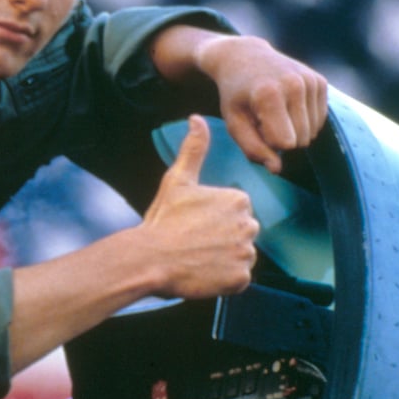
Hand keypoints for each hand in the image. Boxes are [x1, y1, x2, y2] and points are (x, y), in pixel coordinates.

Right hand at [136, 114, 257, 299]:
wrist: (150, 260)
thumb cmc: (163, 220)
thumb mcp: (177, 180)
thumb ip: (193, 149)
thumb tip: (197, 119)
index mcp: (238, 199)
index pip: (235, 211)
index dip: (213, 219)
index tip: (194, 224)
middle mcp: (249, 225)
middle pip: (241, 233)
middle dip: (222, 238)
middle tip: (194, 242)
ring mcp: (246, 253)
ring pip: (240, 255)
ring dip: (224, 259)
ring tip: (197, 258)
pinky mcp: (241, 278)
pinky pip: (238, 279)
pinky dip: (223, 279)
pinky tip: (203, 272)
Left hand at [195, 35, 327, 173]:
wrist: (244, 57)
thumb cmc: (236, 95)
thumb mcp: (234, 122)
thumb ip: (253, 149)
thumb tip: (277, 169)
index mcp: (269, 94)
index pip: (285, 143)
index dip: (268, 142)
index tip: (254, 125)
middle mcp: (295, 84)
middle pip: (301, 140)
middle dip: (281, 137)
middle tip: (262, 118)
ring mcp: (310, 81)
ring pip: (312, 133)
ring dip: (293, 129)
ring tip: (273, 111)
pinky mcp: (320, 81)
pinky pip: (319, 120)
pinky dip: (303, 119)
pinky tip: (286, 105)